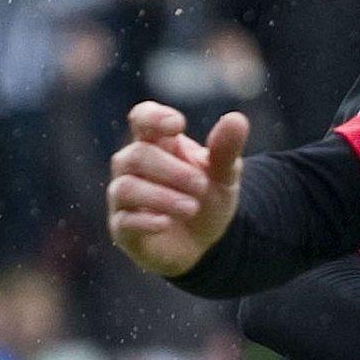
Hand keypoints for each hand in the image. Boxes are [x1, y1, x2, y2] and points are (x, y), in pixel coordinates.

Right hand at [107, 101, 249, 277]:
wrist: (207, 242)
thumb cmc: (208, 197)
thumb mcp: (225, 174)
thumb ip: (227, 148)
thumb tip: (236, 118)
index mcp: (158, 143)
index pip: (142, 118)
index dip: (153, 117)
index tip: (177, 126)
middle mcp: (133, 166)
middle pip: (136, 155)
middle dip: (171, 170)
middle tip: (202, 185)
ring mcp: (124, 198)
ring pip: (126, 187)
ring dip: (161, 196)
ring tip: (192, 208)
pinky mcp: (123, 228)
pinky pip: (124, 220)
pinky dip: (145, 221)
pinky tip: (166, 223)